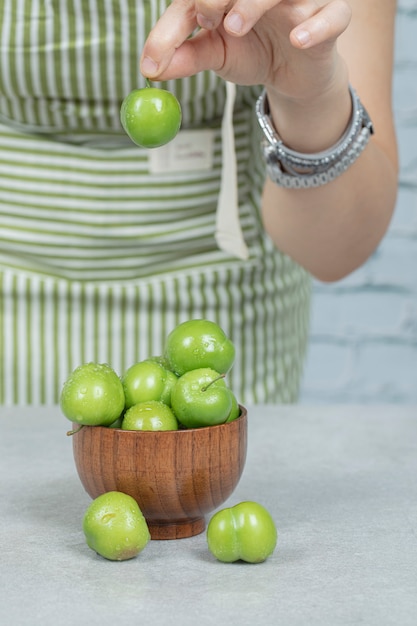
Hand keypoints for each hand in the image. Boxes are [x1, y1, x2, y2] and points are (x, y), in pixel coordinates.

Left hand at [140, 0, 351, 100]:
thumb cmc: (255, 53)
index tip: (164, 48)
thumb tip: (150, 69)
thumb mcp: (216, 55)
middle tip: (205, 18)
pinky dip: (315, 25)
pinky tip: (297, 39)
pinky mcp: (331, 19)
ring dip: (256, 2)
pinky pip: (332, 14)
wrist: (293, 77)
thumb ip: (186, 56)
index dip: (184, 12)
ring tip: (235, 27)